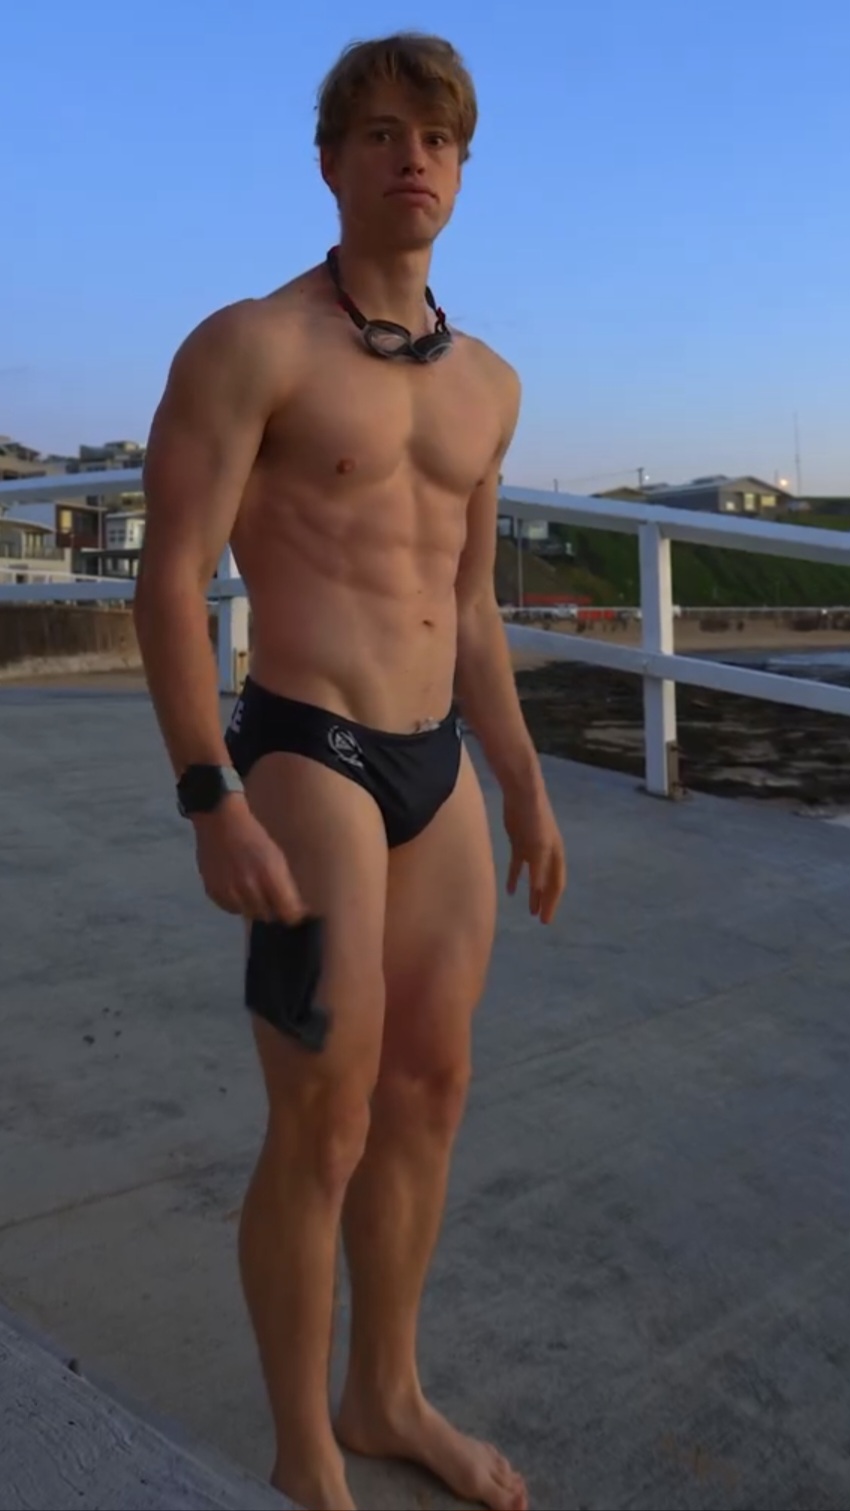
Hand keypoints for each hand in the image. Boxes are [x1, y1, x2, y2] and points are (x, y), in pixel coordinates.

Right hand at [193, 797, 304, 921]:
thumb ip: (284, 884)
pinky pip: (231, 909)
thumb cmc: (254, 835)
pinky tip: (238, 889)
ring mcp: (229, 891)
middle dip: (273, 909)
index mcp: (270, 875)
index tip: (294, 910)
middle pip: (268, 916)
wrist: (220, 821)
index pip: (288, 912)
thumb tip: (295, 908)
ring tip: (253, 891)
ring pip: (249, 915)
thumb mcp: (277, 856)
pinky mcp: (213, 892)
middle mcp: (249, 887)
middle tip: (272, 897)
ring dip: (254, 907)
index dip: (293, 914)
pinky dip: (237, 904)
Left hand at [503, 785, 566, 923]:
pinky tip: (510, 891)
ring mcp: (533, 848)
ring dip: (533, 893)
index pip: (556, 884)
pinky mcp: (519, 842)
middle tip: (541, 920)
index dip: (552, 903)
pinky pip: (518, 866)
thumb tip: (539, 891)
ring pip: (534, 877)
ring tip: (530, 910)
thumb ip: (538, 868)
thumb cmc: (534, 819)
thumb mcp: (538, 845)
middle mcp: (547, 854)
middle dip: (546, 901)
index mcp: (556, 855)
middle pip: (548, 883)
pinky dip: (515, 878)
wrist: (522, 794)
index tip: (546, 920)